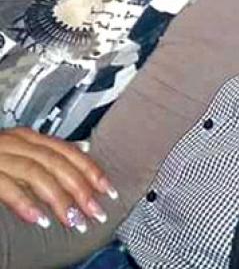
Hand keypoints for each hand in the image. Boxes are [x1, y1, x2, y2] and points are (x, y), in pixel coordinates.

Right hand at [0, 127, 117, 231]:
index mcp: (29, 137)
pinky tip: (38, 219)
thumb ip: (50, 149)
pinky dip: (24, 203)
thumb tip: (85, 147)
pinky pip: (7, 186)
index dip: (91, 171)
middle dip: (81, 189)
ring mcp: (0, 155)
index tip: (109, 191)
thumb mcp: (22, 148)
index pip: (68, 151)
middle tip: (96, 212)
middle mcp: (17, 142)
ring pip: (37, 174)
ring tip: (73, 220)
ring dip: (58, 199)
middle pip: (57, 163)